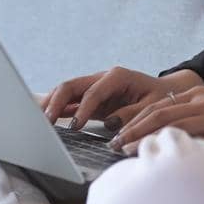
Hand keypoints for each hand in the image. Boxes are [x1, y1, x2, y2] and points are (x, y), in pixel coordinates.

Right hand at [38, 66, 181, 131]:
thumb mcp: (152, 106)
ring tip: (37, 120)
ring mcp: (94, 86)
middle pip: (71, 86)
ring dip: (51, 104)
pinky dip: (58, 109)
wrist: (166, 93)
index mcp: (117, 76)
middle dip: (56, 102)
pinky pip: (70, 101)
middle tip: (44, 122)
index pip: (92, 93)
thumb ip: (132, 113)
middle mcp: (102, 78)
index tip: (75, 127)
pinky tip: (46, 119)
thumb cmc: (161, 99)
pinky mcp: (91, 98)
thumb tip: (111, 123)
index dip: (82, 110)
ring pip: (66, 91)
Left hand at [108, 83, 203, 153]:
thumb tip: (176, 133)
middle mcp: (203, 103)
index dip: (134, 121)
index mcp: (199, 95)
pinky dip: (183, 152)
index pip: (158, 106)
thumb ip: (199, 115)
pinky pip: (202, 143)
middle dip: (133, 131)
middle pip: (159, 115)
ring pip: (174, 127)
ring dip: (149, 140)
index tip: (116, 134)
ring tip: (129, 153)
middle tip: (114, 146)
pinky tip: (169, 163)